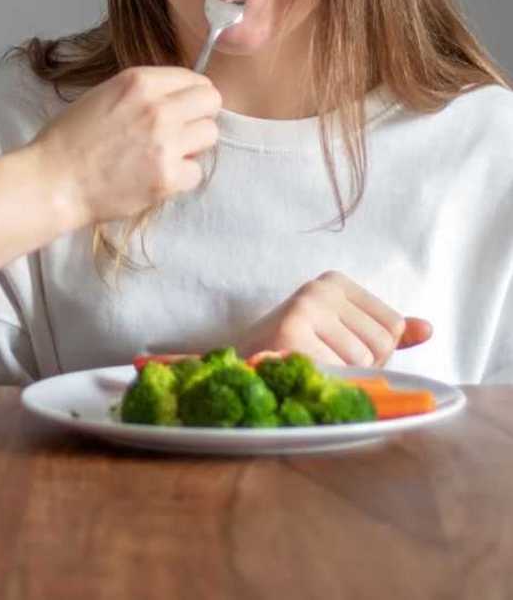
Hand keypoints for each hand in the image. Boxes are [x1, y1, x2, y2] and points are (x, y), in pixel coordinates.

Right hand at [34, 66, 220, 224]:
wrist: (52, 182)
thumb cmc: (68, 141)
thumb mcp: (102, 96)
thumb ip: (141, 92)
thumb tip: (175, 98)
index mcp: (139, 82)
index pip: (194, 79)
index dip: (189, 96)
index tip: (180, 110)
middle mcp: (157, 108)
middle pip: (211, 102)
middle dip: (197, 117)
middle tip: (178, 134)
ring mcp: (165, 143)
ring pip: (209, 135)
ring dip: (191, 147)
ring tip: (164, 156)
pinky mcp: (167, 177)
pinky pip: (196, 173)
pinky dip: (179, 178)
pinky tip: (155, 178)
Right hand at [236, 271, 432, 366]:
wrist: (238, 367)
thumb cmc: (292, 352)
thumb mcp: (340, 333)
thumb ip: (381, 331)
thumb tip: (428, 330)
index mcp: (335, 282)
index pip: (393, 325)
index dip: (374, 351)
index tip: (335, 348)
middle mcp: (319, 289)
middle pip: (382, 343)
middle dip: (361, 367)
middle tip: (322, 363)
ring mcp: (304, 309)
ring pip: (363, 362)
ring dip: (341, 378)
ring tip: (310, 369)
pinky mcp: (291, 334)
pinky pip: (339, 373)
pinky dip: (325, 385)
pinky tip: (301, 374)